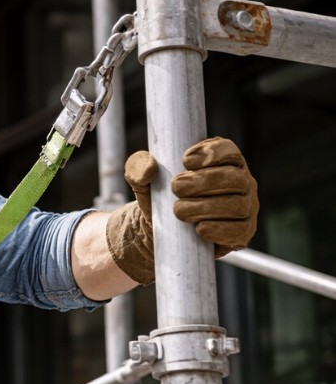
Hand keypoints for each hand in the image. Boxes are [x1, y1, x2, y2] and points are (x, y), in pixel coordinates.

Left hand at [106, 137, 258, 284]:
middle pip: (234, 178)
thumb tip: (149, 167)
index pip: (228, 150)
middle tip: (176, 187)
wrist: (160, 232)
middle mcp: (241, 182)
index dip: (211, 153)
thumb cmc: (159, 199)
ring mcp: (245, 207)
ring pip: (237, 205)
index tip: (184, 161)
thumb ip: (138, 168)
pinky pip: (238, 230)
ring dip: (206, 207)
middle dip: (204, 181)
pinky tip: (200, 229)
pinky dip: (219, 230)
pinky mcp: (242, 232)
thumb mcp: (143, 181)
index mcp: (223, 162)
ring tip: (179, 211)